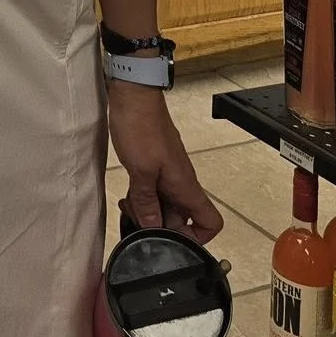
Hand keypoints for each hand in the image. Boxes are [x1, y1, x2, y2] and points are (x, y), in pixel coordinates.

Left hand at [108, 84, 223, 240]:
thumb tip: (153, 230)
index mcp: (185, 186)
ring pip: (165, 206)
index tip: (170, 242)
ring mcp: (167, 174)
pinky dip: (141, 198)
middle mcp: (181, 183)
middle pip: (182, 220)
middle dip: (160, 227)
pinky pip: (154, 192)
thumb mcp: (141, 171)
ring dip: (147, 212)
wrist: (132, 94)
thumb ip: (147, 202)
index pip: (210, 223)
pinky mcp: (153, 166)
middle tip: (136, 223)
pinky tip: (126, 196)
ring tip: (128, 207)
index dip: (196, 239)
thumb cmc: (140, 128)